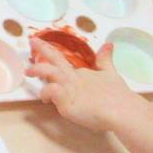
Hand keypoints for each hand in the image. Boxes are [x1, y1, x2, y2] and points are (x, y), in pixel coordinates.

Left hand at [26, 37, 144, 133]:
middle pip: (55, 60)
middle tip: (32, 42)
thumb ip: (105, 61)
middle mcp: (73, 79)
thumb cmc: (118, 96)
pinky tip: (45, 99)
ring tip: (29, 72)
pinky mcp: (67, 102)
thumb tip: (108, 44)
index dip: (48, 50)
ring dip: (39, 70)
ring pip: (50, 73)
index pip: (61, 60)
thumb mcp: (110, 75)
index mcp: (80, 74)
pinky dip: (47, 92)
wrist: (123, 110)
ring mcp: (70, 90)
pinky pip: (53, 91)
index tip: (37, 42)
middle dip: (42, 49)